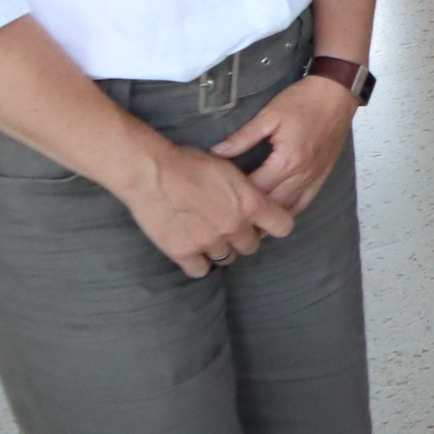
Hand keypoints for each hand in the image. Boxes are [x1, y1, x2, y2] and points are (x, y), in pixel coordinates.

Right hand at [115, 139, 296, 275]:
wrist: (151, 171)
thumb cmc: (188, 163)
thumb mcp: (229, 170)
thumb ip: (245, 192)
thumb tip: (254, 202)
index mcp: (250, 203)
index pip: (283, 227)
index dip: (274, 225)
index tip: (262, 222)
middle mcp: (234, 226)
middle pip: (251, 246)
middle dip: (242, 238)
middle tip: (226, 227)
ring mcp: (209, 241)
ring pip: (227, 258)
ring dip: (220, 250)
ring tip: (206, 235)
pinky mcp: (183, 252)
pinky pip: (199, 270)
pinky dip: (196, 262)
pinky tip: (190, 249)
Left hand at [215, 76, 355, 214]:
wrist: (337, 93)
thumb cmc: (303, 101)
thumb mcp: (268, 115)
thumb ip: (242, 137)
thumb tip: (217, 153)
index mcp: (287, 160)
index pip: (256, 189)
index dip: (237, 195)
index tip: (220, 195)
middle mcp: (302, 174)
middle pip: (272, 203)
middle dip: (251, 211)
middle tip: (229, 213)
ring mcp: (315, 176)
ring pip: (289, 207)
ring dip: (270, 217)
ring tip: (249, 224)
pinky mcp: (323, 175)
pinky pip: (306, 201)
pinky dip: (291, 211)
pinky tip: (278, 215)